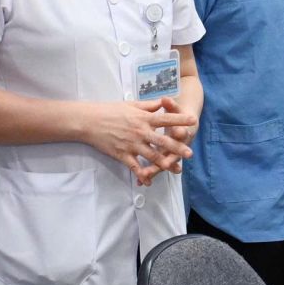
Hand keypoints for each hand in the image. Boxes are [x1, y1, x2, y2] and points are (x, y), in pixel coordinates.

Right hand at [80, 97, 196, 185]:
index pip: (165, 118)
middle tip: (190, 153)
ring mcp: (131, 144)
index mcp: (143, 118)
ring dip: (164, 163)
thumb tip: (162, 103)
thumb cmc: (110, 110)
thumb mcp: (131, 105)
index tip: (193, 121)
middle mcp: (140, 131)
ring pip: (151, 155)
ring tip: (176, 168)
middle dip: (177, 147)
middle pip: (162, 140)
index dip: (180, 119)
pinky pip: (135, 167)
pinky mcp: (122, 154)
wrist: (89, 121)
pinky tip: (149, 181)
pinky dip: (142, 175)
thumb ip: (149, 106)